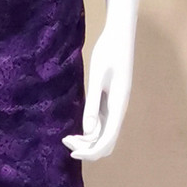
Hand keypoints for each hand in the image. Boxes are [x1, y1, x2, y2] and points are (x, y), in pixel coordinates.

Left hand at [62, 8, 135, 160]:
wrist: (120, 35)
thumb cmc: (108, 52)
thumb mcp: (97, 77)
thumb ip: (93, 104)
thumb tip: (88, 131)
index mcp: (119, 106)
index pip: (107, 139)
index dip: (91, 151)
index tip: (72, 152)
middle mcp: (120, 109)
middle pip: (108, 142)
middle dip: (88, 148)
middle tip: (66, 141)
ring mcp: (117, 105)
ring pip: (106, 134)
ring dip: (89, 140)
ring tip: (68, 136)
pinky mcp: (112, 100)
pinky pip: (104, 123)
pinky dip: (92, 130)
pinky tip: (79, 128)